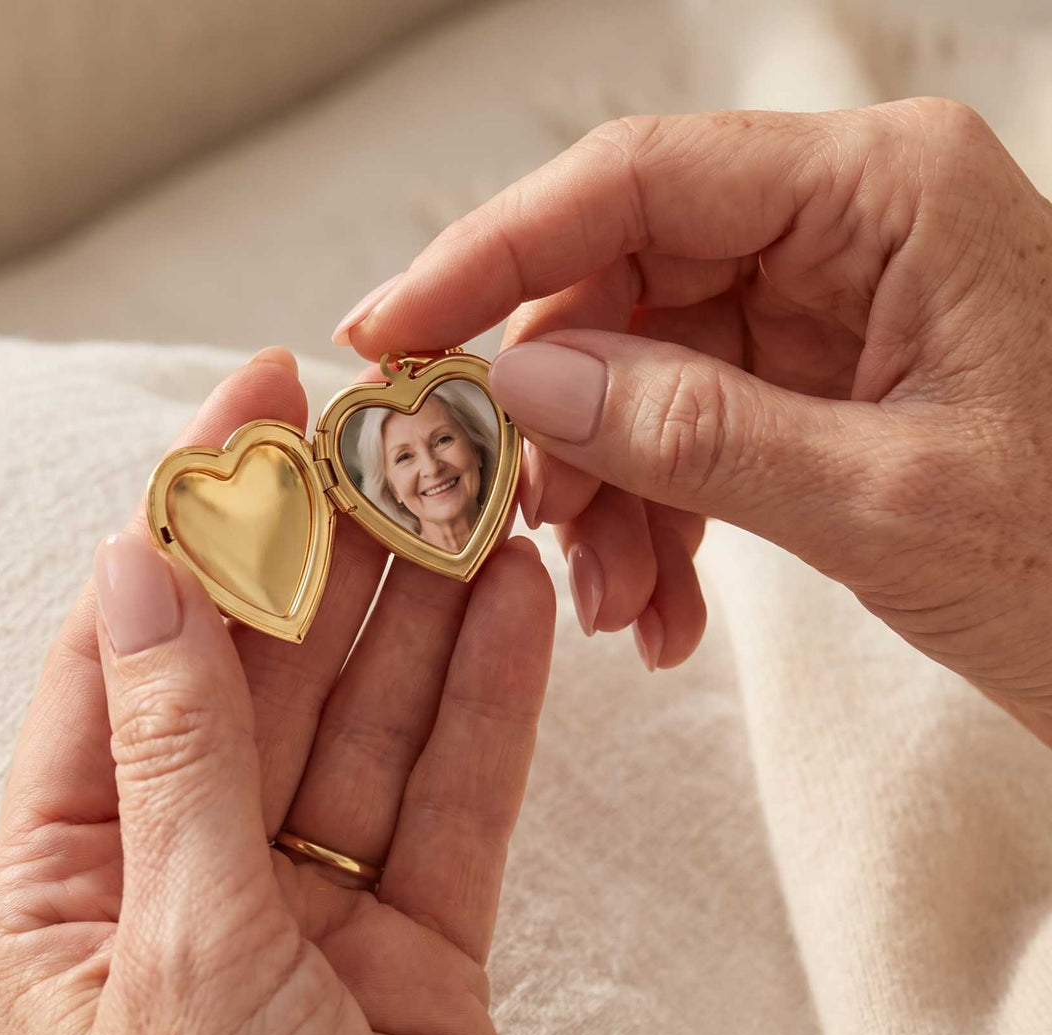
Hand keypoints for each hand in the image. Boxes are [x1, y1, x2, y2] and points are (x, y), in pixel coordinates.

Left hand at [0, 352, 554, 1034]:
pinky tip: (514, 609)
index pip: (129, 654)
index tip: (258, 402)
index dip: (194, 519)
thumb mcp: (184, 952)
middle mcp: (181, 880)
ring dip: (420, 615)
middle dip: (328, 556)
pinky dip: (483, 710)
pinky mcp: (410, 942)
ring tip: (474, 497)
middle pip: (262, 677)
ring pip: (364, 726)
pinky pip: (444, 801)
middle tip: (395, 435)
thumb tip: (143, 568)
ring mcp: (303, 908)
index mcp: (68, 885)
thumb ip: (177, 753)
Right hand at [337, 98, 1051, 744]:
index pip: (635, 183)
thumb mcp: (885, 501)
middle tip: (514, 525)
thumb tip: (521, 381)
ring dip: (606, 500)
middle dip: (557, 423)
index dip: (490, 256)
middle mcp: (844, 228)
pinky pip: (688, 435)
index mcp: (882, 194)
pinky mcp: (816, 385)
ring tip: (613, 608)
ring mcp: (825, 309)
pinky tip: (660, 612)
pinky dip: (656, 526)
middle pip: (622, 288)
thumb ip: (692, 432)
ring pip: (642, 377)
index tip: (388, 335)